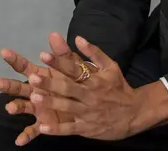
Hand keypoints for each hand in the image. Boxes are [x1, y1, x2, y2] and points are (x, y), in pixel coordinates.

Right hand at [0, 32, 81, 145]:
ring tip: (10, 108)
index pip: (25, 66)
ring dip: (16, 107)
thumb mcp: (71, 66)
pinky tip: (19, 141)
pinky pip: (33, 130)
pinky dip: (26, 135)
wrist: (87, 101)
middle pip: (18, 87)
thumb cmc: (76, 81)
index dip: (15, 59)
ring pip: (23, 107)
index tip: (4, 52)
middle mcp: (35, 92)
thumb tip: (54, 34)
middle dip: (7, 85)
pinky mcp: (44, 122)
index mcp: (41, 76)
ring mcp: (38, 107)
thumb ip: (62, 52)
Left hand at [25, 36, 146, 141]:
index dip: (59, 62)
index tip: (43, 55)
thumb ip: (94, 53)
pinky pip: (70, 128)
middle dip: (50, 83)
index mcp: (95, 79)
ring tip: (34, 97)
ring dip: (50, 102)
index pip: (74, 69)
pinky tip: (43, 127)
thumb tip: (78, 38)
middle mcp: (90, 95)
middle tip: (32, 78)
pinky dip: (57, 129)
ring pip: (66, 107)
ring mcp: (88, 113)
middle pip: (67, 88)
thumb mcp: (111, 67)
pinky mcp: (86, 128)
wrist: (134, 113)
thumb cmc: (119, 88)